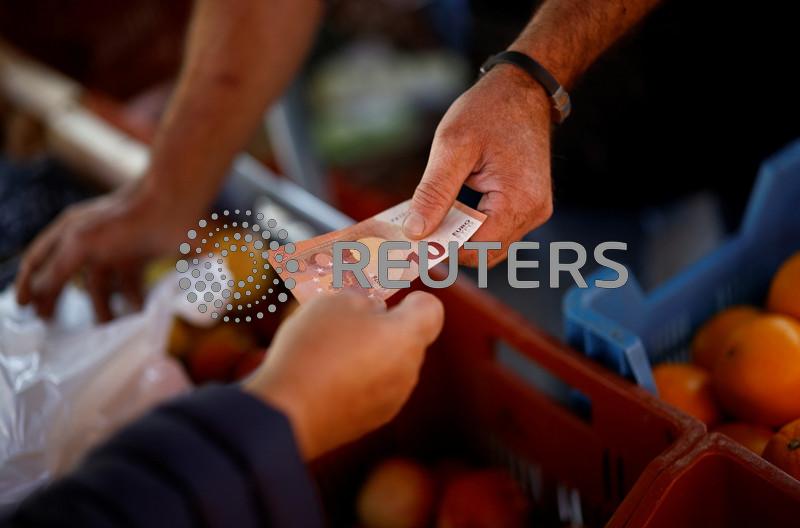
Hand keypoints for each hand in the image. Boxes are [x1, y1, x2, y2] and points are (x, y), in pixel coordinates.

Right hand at [15, 183, 189, 320]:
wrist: (170, 206)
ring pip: (103, 287)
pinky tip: (133, 316)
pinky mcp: (142, 258)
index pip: (39, 260)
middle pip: (69, 277)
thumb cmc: (122, 220)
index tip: (25, 308)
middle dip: (62, 300)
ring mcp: (117, 250)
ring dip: (102, 307)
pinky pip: (131, 287)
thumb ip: (57, 268)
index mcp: (70, 232)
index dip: (29, 283)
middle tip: (56, 325)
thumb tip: (40, 291)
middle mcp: (91, 240)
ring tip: (104, 326)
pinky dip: (131, 302)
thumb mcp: (80, 243)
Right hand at [243, 290, 443, 459]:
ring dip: (366, 355)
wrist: (289, 413)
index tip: (387, 300)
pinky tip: (321, 378)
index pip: (431, 310)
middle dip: (381, 327)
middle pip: (406, 339)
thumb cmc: (315, 350)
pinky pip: (370, 391)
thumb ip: (360, 298)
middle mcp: (408, 371)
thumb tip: (370, 308)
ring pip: (387, 366)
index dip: (412, 300)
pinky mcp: (369, 422)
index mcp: (407, 337)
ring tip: (326, 351)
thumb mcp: (334, 301)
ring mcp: (391, 400)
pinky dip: (354, 381)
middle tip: (344, 320)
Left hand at [403, 65, 553, 266]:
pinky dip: (472, 225)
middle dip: (451, 246)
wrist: (523, 88)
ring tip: (433, 215)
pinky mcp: (528, 204)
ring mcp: (534, 209)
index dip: (443, 249)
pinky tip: (451, 209)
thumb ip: (434, 192)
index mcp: (518, 200)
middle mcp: (533, 211)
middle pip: (485, 253)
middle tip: (417, 231)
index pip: (477, 249)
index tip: (412, 242)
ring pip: (491, 244)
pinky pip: (497, 228)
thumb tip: (416, 231)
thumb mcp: (452, 145)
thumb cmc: (490, 110)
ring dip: (460, 236)